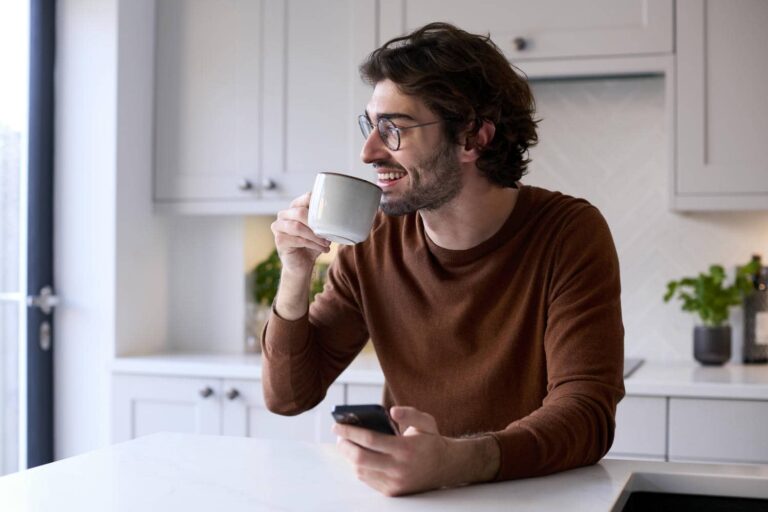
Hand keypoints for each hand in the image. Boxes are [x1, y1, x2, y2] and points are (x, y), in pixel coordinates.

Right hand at [270, 192, 330, 274]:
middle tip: (328, 235)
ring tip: (326, 244)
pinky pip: (298, 240)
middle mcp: (284, 215)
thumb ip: (324, 221)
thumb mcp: (320, 231)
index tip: (330, 215)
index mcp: (295, 207)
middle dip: (316, 224)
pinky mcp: (279, 240)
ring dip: (315, 236)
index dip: (318, 205)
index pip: (306, 198)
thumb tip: (338, 216)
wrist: (301, 264)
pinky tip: (322, 249)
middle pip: (300, 212)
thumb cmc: (311, 245)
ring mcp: (278, 227)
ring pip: (298, 227)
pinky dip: (312, 245)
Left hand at [332, 406, 458, 495]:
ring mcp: (394, 482)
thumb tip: (392, 411)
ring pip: (361, 471)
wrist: (445, 468)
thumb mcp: (426, 422)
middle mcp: (399, 468)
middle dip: (344, 446)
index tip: (337, 425)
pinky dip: (358, 467)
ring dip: (348, 457)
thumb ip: (410, 413)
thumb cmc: (430, 441)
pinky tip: (357, 457)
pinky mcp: (392, 492)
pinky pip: (367, 480)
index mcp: (405, 448)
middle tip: (338, 436)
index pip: (370, 439)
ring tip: (346, 445)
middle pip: (360, 458)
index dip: (350, 432)